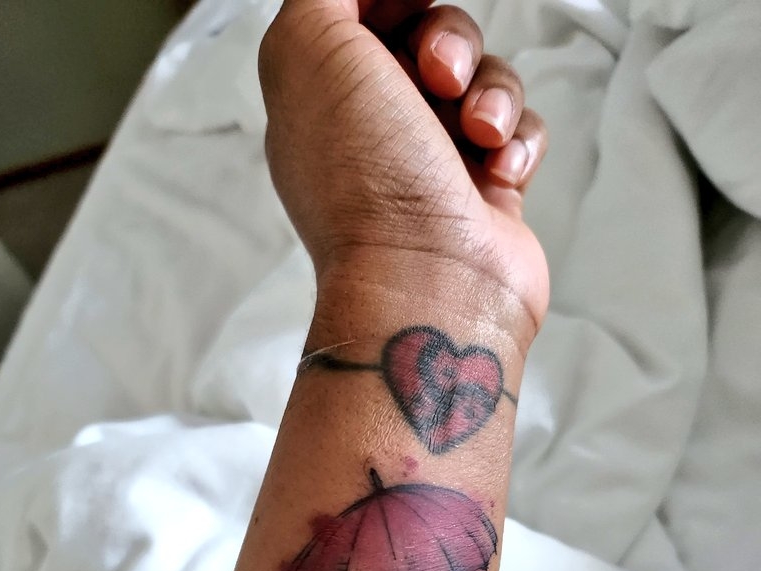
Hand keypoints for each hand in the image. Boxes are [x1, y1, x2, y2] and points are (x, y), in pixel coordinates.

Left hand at [259, 0, 548, 336]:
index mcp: (323, 96)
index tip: (413, 4)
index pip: (364, 13)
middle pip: (431, 34)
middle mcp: (376, 127)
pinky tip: (497, 175)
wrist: (429, 284)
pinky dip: (516, 142)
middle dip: (447, 39)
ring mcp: (433, 161)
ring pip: (484, 79)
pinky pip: (519, 130)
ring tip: (478, 136)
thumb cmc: (369, 181)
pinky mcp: (486, 191)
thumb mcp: (310, 50)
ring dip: (490, 93)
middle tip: (439, 76)